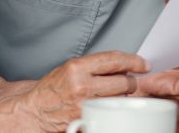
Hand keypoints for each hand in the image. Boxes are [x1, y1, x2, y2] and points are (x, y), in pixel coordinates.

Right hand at [17, 51, 148, 129]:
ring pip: (120, 97)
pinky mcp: (87, 119)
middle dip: (131, 81)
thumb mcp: (70, 68)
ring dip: (123, 94)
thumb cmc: (52, 89)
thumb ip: (95, 66)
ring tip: (115, 93)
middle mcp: (82, 85)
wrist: (35, 111)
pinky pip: (111, 111)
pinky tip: (109, 105)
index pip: (114, 60)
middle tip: (130, 80)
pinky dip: (114, 107)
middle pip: (124, 81)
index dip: (134, 61)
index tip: (143, 63)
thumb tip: (122, 65)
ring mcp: (86, 105)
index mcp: (77, 68)